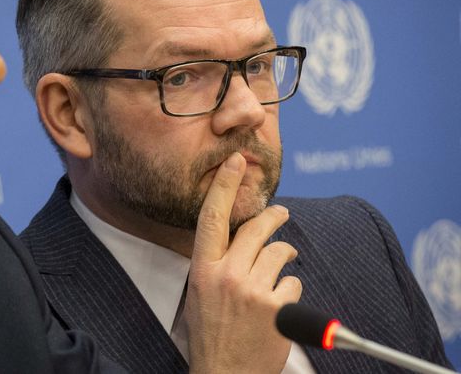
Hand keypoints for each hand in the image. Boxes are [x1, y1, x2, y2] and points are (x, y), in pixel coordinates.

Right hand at [186, 152, 301, 373]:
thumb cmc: (210, 332)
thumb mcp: (199, 292)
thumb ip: (215, 262)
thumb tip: (239, 236)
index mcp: (201, 269)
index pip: (212, 217)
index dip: (224, 185)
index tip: (235, 161)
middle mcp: (226, 275)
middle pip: (256, 228)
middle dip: (274, 216)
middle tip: (281, 213)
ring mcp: (253, 291)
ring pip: (280, 253)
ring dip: (285, 258)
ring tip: (280, 269)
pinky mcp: (279, 308)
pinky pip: (293, 281)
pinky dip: (290, 289)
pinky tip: (280, 304)